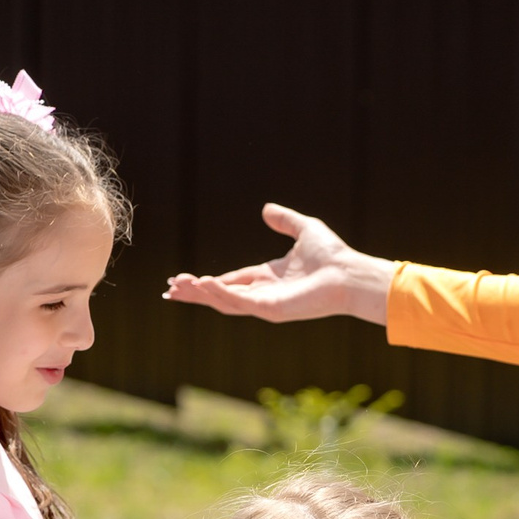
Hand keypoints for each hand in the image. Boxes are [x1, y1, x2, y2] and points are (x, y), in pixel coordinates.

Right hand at [164, 204, 392, 324]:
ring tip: (178, 288)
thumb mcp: (304, 229)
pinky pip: (239, 302)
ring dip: (201, 294)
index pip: (231, 281)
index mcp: (268, 278)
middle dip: (195, 293)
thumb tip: (266, 208)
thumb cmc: (332, 255)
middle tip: (170, 290)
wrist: (348, 273)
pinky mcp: (271, 309)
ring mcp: (266, 304)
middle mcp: (264, 293)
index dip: (206, 282)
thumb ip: (284, 220)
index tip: (183, 280)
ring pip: (224, 302)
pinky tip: (202, 284)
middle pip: (221, 295)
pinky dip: (219, 293)